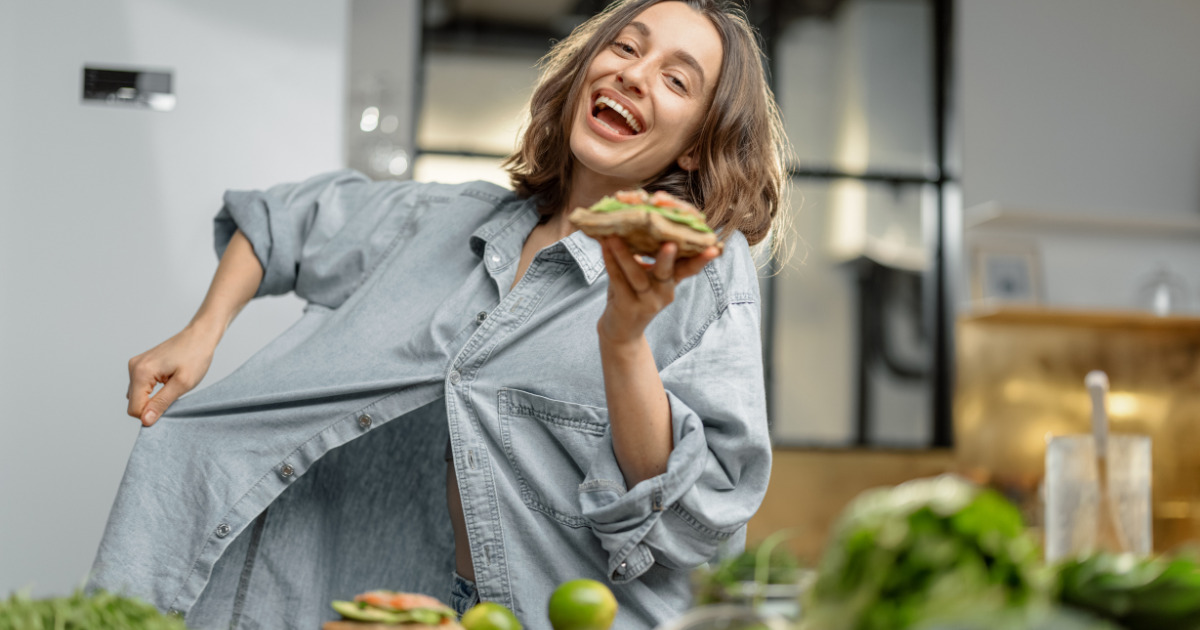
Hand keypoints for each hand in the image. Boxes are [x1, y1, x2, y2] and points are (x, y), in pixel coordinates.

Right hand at [126, 325, 218, 426]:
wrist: (200, 335)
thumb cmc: (196, 356)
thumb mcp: (183, 383)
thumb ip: (162, 402)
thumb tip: (145, 420)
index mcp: (141, 372)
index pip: (135, 409)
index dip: (151, 414)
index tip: (171, 406)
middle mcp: (133, 367)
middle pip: (134, 403)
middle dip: (153, 405)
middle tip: (175, 394)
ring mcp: (136, 365)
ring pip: (138, 395)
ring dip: (153, 397)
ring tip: (173, 386)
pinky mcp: (141, 364)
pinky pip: (141, 386)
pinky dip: (153, 390)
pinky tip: (168, 382)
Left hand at [597, 236, 719, 345]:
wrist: (621, 329)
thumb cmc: (634, 293)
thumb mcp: (647, 274)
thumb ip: (648, 252)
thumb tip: (641, 217)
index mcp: (672, 281)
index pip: (690, 267)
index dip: (702, 258)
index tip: (715, 246)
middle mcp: (664, 293)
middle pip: (668, 272)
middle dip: (668, 258)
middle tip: (670, 244)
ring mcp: (647, 302)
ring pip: (638, 277)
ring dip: (625, 255)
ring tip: (614, 236)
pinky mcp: (628, 307)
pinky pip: (618, 282)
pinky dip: (610, 263)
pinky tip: (604, 247)